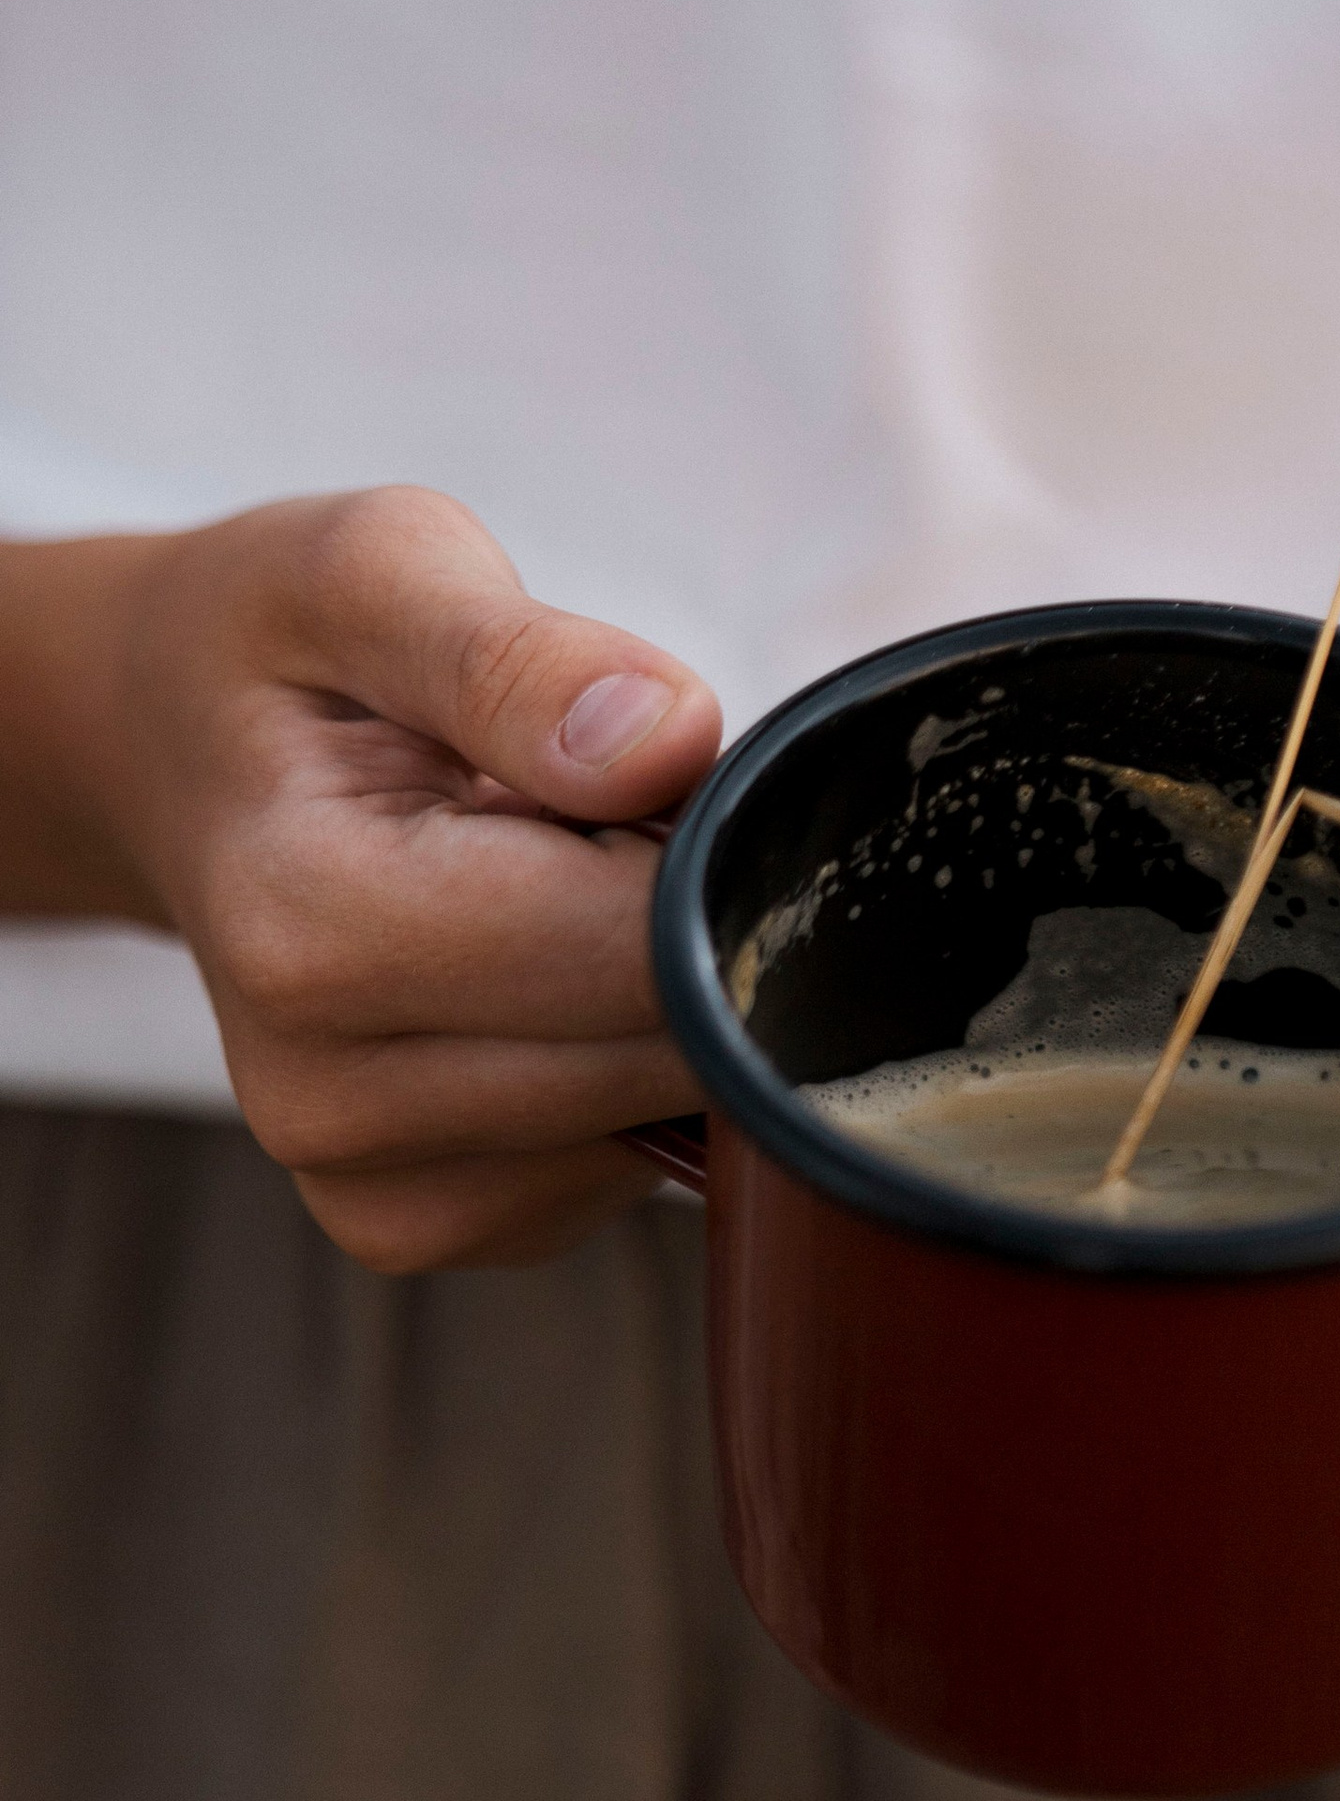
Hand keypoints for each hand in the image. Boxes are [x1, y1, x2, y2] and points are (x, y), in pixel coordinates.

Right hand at [60, 486, 721, 1268]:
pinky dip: (623, 1071)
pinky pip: (625, 1168)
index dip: (703, 848)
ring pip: (664, 1123)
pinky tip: (541, 981)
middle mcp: (326, 1098)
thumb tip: (667, 744)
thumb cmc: (285, 663)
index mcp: (308, 927)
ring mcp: (373, 1189)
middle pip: (662, 1052)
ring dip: (658, 1003)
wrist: (176, 766)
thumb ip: (520, 655)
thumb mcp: (375, 571)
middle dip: (690, 929)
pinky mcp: (432, 1228)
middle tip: (592, 824)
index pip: (636, 950)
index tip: (636, 770)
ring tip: (548, 893)